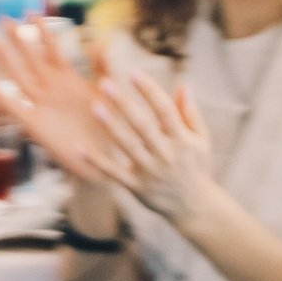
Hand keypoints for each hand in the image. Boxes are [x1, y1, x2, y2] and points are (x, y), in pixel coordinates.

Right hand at [0, 20, 114, 181]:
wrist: (103, 159)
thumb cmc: (107, 127)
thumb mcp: (109, 94)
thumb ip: (103, 69)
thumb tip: (102, 42)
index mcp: (69, 80)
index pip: (52, 50)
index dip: (42, 32)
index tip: (31, 13)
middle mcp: (52, 89)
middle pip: (31, 58)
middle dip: (18, 38)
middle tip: (4, 18)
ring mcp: (41, 106)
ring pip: (20, 78)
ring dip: (7, 61)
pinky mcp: (35, 125)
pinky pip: (15, 108)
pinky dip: (1, 96)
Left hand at [89, 65, 213, 226]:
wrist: (195, 208)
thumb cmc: (197, 167)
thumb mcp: (201, 140)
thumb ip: (190, 113)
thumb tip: (184, 84)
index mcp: (182, 140)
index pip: (165, 110)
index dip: (150, 91)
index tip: (135, 72)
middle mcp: (166, 154)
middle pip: (143, 125)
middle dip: (124, 104)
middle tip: (105, 83)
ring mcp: (150, 172)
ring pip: (128, 146)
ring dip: (111, 127)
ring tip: (95, 107)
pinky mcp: (137, 187)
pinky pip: (114, 173)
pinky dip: (97, 162)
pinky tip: (80, 148)